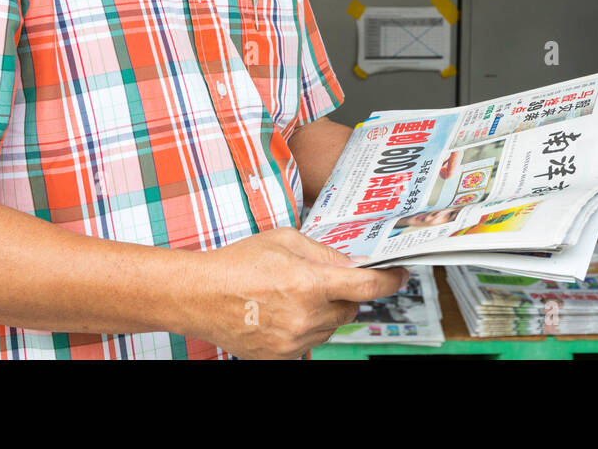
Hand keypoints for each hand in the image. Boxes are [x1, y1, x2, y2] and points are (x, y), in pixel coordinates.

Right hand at [187, 228, 408, 359]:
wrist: (199, 295)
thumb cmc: (239, 262)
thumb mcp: (286, 240)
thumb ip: (325, 253)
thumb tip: (354, 263)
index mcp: (309, 283)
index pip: (366, 287)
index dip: (389, 280)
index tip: (399, 275)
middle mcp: (305, 317)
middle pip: (350, 308)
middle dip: (345, 293)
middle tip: (323, 280)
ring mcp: (293, 342)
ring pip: (331, 326)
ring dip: (325, 311)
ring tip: (293, 294)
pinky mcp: (281, 357)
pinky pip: (310, 341)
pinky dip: (307, 327)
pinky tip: (283, 312)